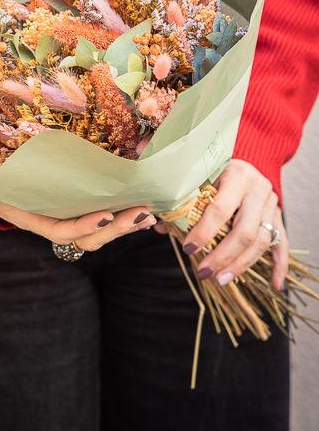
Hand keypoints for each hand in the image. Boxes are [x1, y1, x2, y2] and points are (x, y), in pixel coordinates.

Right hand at [0, 169, 156, 248]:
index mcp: (31, 216)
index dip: (83, 226)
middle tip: (141, 214)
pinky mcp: (78, 203)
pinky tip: (144, 205)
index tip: (105, 215)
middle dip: (115, 229)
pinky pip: (102, 214)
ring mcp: (67, 213)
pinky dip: (123, 212)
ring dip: (125, 224)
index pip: (60, 229)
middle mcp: (52, 220)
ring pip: (100, 230)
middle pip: (88, 237)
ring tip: (149, 214)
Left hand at [157, 159, 287, 290]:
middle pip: (244, 231)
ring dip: (242, 264)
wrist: (249, 157)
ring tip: (222, 280)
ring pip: (262, 240)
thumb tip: (159, 227)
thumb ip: (182, 200)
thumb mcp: (200, 176)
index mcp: (237, 175)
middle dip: (223, 256)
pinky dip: (280, 265)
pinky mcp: (278, 215)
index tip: (188, 249)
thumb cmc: (217, 168)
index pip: (220, 209)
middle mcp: (258, 189)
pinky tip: (275, 284)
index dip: (204, 232)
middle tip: (204, 273)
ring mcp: (271, 203)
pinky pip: (282, 242)